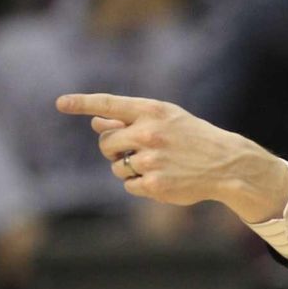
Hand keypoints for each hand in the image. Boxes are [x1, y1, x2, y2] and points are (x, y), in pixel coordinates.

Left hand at [55, 94, 287, 222]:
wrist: (227, 163)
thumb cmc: (194, 137)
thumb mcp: (167, 119)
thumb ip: (131, 119)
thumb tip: (96, 122)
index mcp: (153, 111)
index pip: (110, 104)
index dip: (82, 103)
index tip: (60, 103)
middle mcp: (150, 133)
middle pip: (106, 142)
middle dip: (113, 148)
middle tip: (132, 150)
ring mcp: (151, 160)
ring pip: (116, 167)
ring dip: (128, 168)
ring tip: (156, 165)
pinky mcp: (154, 184)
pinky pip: (129, 186)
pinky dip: (140, 184)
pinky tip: (162, 178)